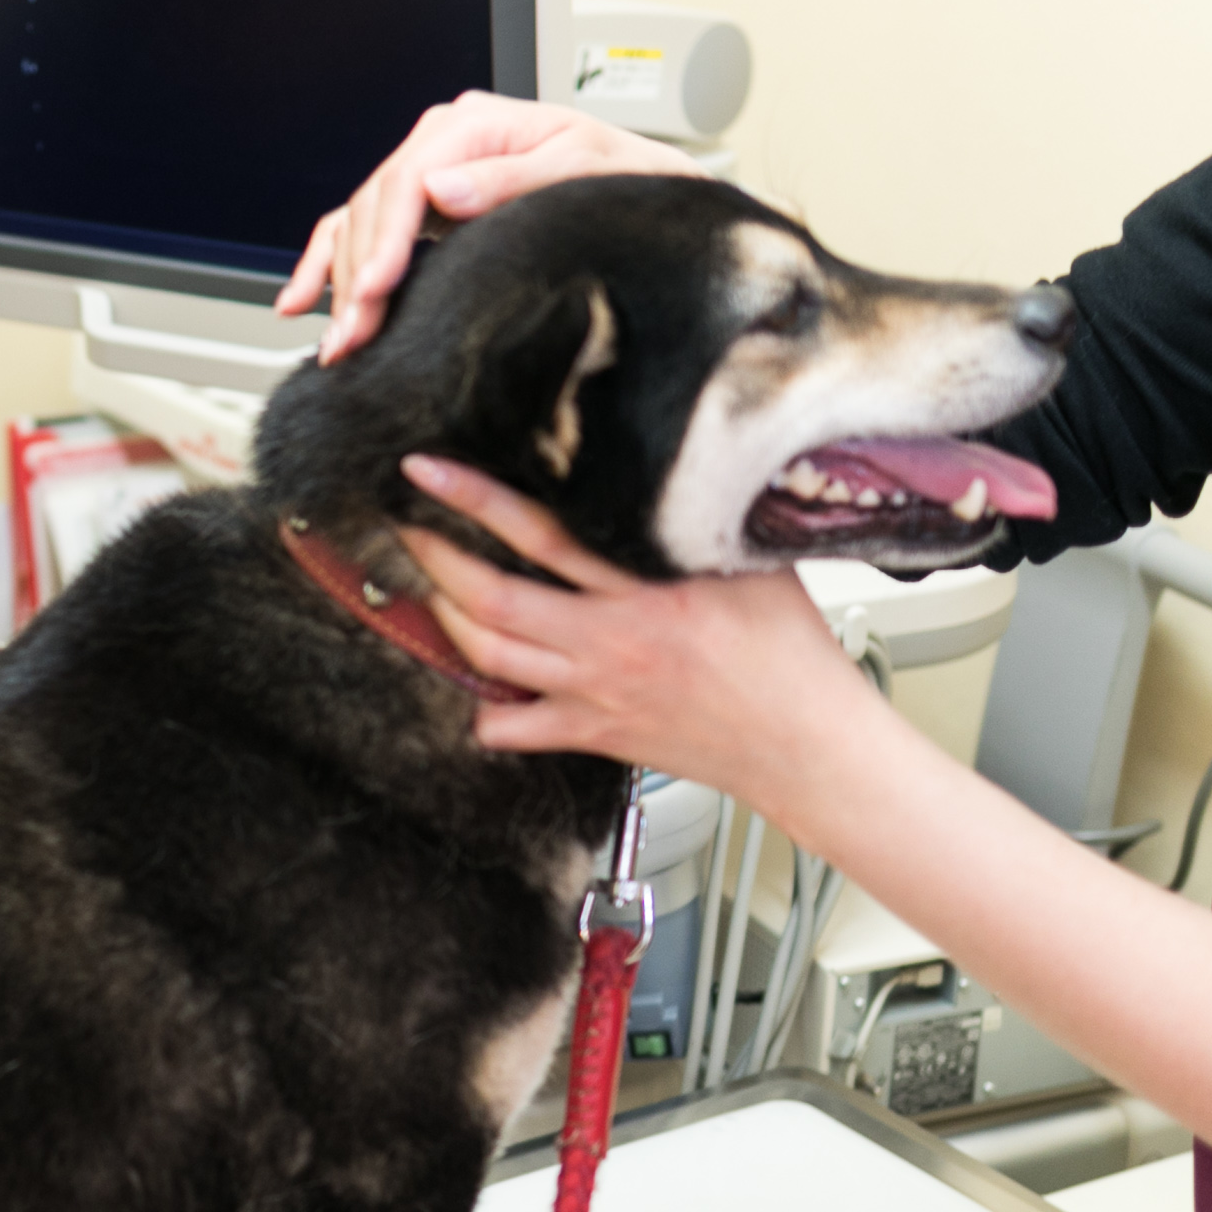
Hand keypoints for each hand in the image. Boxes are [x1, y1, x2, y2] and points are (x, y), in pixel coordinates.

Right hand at [276, 96, 698, 361]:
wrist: (644, 188)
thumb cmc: (622, 179)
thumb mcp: (583, 170)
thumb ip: (512, 178)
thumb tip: (441, 189)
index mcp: (476, 123)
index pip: (408, 180)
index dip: (386, 240)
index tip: (375, 293)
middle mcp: (443, 142)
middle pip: (375, 207)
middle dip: (358, 278)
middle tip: (352, 339)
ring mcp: (428, 171)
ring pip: (359, 222)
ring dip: (340, 284)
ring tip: (337, 342)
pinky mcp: (422, 204)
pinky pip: (357, 227)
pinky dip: (325, 262)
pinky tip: (299, 299)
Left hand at [392, 455, 891, 826]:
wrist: (806, 747)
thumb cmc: (789, 654)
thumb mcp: (750, 564)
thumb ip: (695, 521)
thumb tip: (665, 463)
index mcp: (647, 594)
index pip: (544, 534)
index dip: (478, 500)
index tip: (430, 472)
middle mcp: (610, 645)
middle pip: (493, 601)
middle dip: (436, 560)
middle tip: (405, 525)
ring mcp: (596, 694)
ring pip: (490, 660)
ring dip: (447, 622)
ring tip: (428, 586)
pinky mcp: (596, 735)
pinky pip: (516, 729)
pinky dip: (484, 711)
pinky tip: (472, 688)